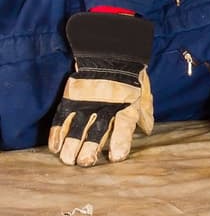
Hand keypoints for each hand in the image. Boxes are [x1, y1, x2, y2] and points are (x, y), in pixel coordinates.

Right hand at [48, 13, 154, 166]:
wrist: (110, 51)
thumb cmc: (131, 76)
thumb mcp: (144, 92)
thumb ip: (145, 111)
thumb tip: (148, 130)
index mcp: (127, 105)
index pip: (124, 127)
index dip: (120, 143)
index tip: (116, 158)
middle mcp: (106, 105)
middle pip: (97, 131)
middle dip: (91, 149)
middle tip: (86, 163)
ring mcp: (88, 102)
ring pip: (77, 127)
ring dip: (71, 145)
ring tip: (67, 160)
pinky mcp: (72, 97)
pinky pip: (63, 117)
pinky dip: (57, 132)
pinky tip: (54, 147)